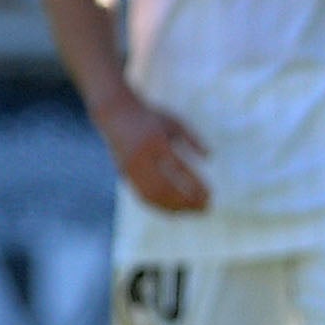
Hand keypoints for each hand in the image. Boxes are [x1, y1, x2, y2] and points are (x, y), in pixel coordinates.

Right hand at [91, 93, 209, 211]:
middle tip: (206, 207)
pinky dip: (161, 206)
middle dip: (186, 201)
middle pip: (164, 187)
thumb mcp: (174, 122)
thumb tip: (209, 156)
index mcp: (155, 141)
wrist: (114, 113)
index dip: (194, 185)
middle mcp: (140, 157)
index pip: (177, 169)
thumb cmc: (150, 117)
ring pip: (152, 196)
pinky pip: (142, 196)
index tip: (210, 194)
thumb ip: (191, 138)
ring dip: (175, 207)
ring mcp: (130, 167)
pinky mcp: (124, 174)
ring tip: (194, 211)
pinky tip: (177, 210)